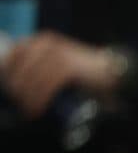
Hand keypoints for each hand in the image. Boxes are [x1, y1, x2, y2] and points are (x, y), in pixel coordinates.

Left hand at [0, 31, 123, 119]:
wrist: (111, 72)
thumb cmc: (82, 74)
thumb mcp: (55, 66)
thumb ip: (38, 69)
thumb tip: (16, 86)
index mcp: (38, 41)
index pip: (11, 56)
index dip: (6, 75)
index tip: (10, 93)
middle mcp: (44, 44)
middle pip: (19, 69)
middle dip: (17, 91)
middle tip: (22, 107)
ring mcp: (56, 54)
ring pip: (31, 78)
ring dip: (27, 98)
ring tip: (30, 111)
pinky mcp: (68, 66)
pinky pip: (47, 84)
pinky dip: (40, 98)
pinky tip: (38, 108)